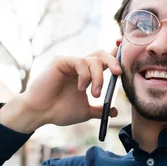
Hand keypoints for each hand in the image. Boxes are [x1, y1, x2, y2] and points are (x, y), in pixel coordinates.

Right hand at [0, 47, 121, 131]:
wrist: (40, 113)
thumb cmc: (59, 111)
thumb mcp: (85, 112)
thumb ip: (99, 110)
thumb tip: (115, 112)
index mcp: (87, 74)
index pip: (104, 60)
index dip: (116, 54)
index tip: (126, 51)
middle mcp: (80, 65)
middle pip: (102, 54)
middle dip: (114, 62)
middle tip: (118, 74)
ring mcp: (71, 62)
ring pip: (94, 60)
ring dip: (98, 78)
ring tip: (95, 94)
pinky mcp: (61, 61)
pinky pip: (80, 62)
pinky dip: (85, 76)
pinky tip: (81, 88)